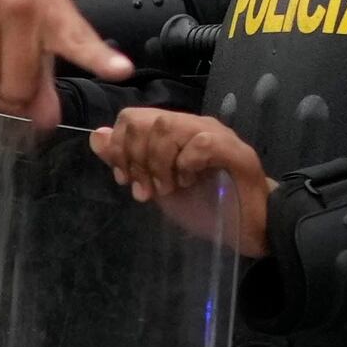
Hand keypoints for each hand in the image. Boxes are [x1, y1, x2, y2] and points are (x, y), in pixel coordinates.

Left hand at [90, 108, 270, 253]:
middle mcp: (193, 126)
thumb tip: (97, 137)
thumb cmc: (205, 207)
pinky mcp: (235, 151)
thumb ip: (128, 162)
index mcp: (173, 132)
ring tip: (170, 188)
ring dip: (160, 164)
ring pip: (169, 127)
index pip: (132, 117)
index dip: (120, 149)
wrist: (249, 228)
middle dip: (137, 159)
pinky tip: (189, 182)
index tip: (126, 180)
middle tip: (149, 190)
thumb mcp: (156, 186)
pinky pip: (201, 143)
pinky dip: (186, 165)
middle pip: (146, 120)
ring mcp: (216, 135)